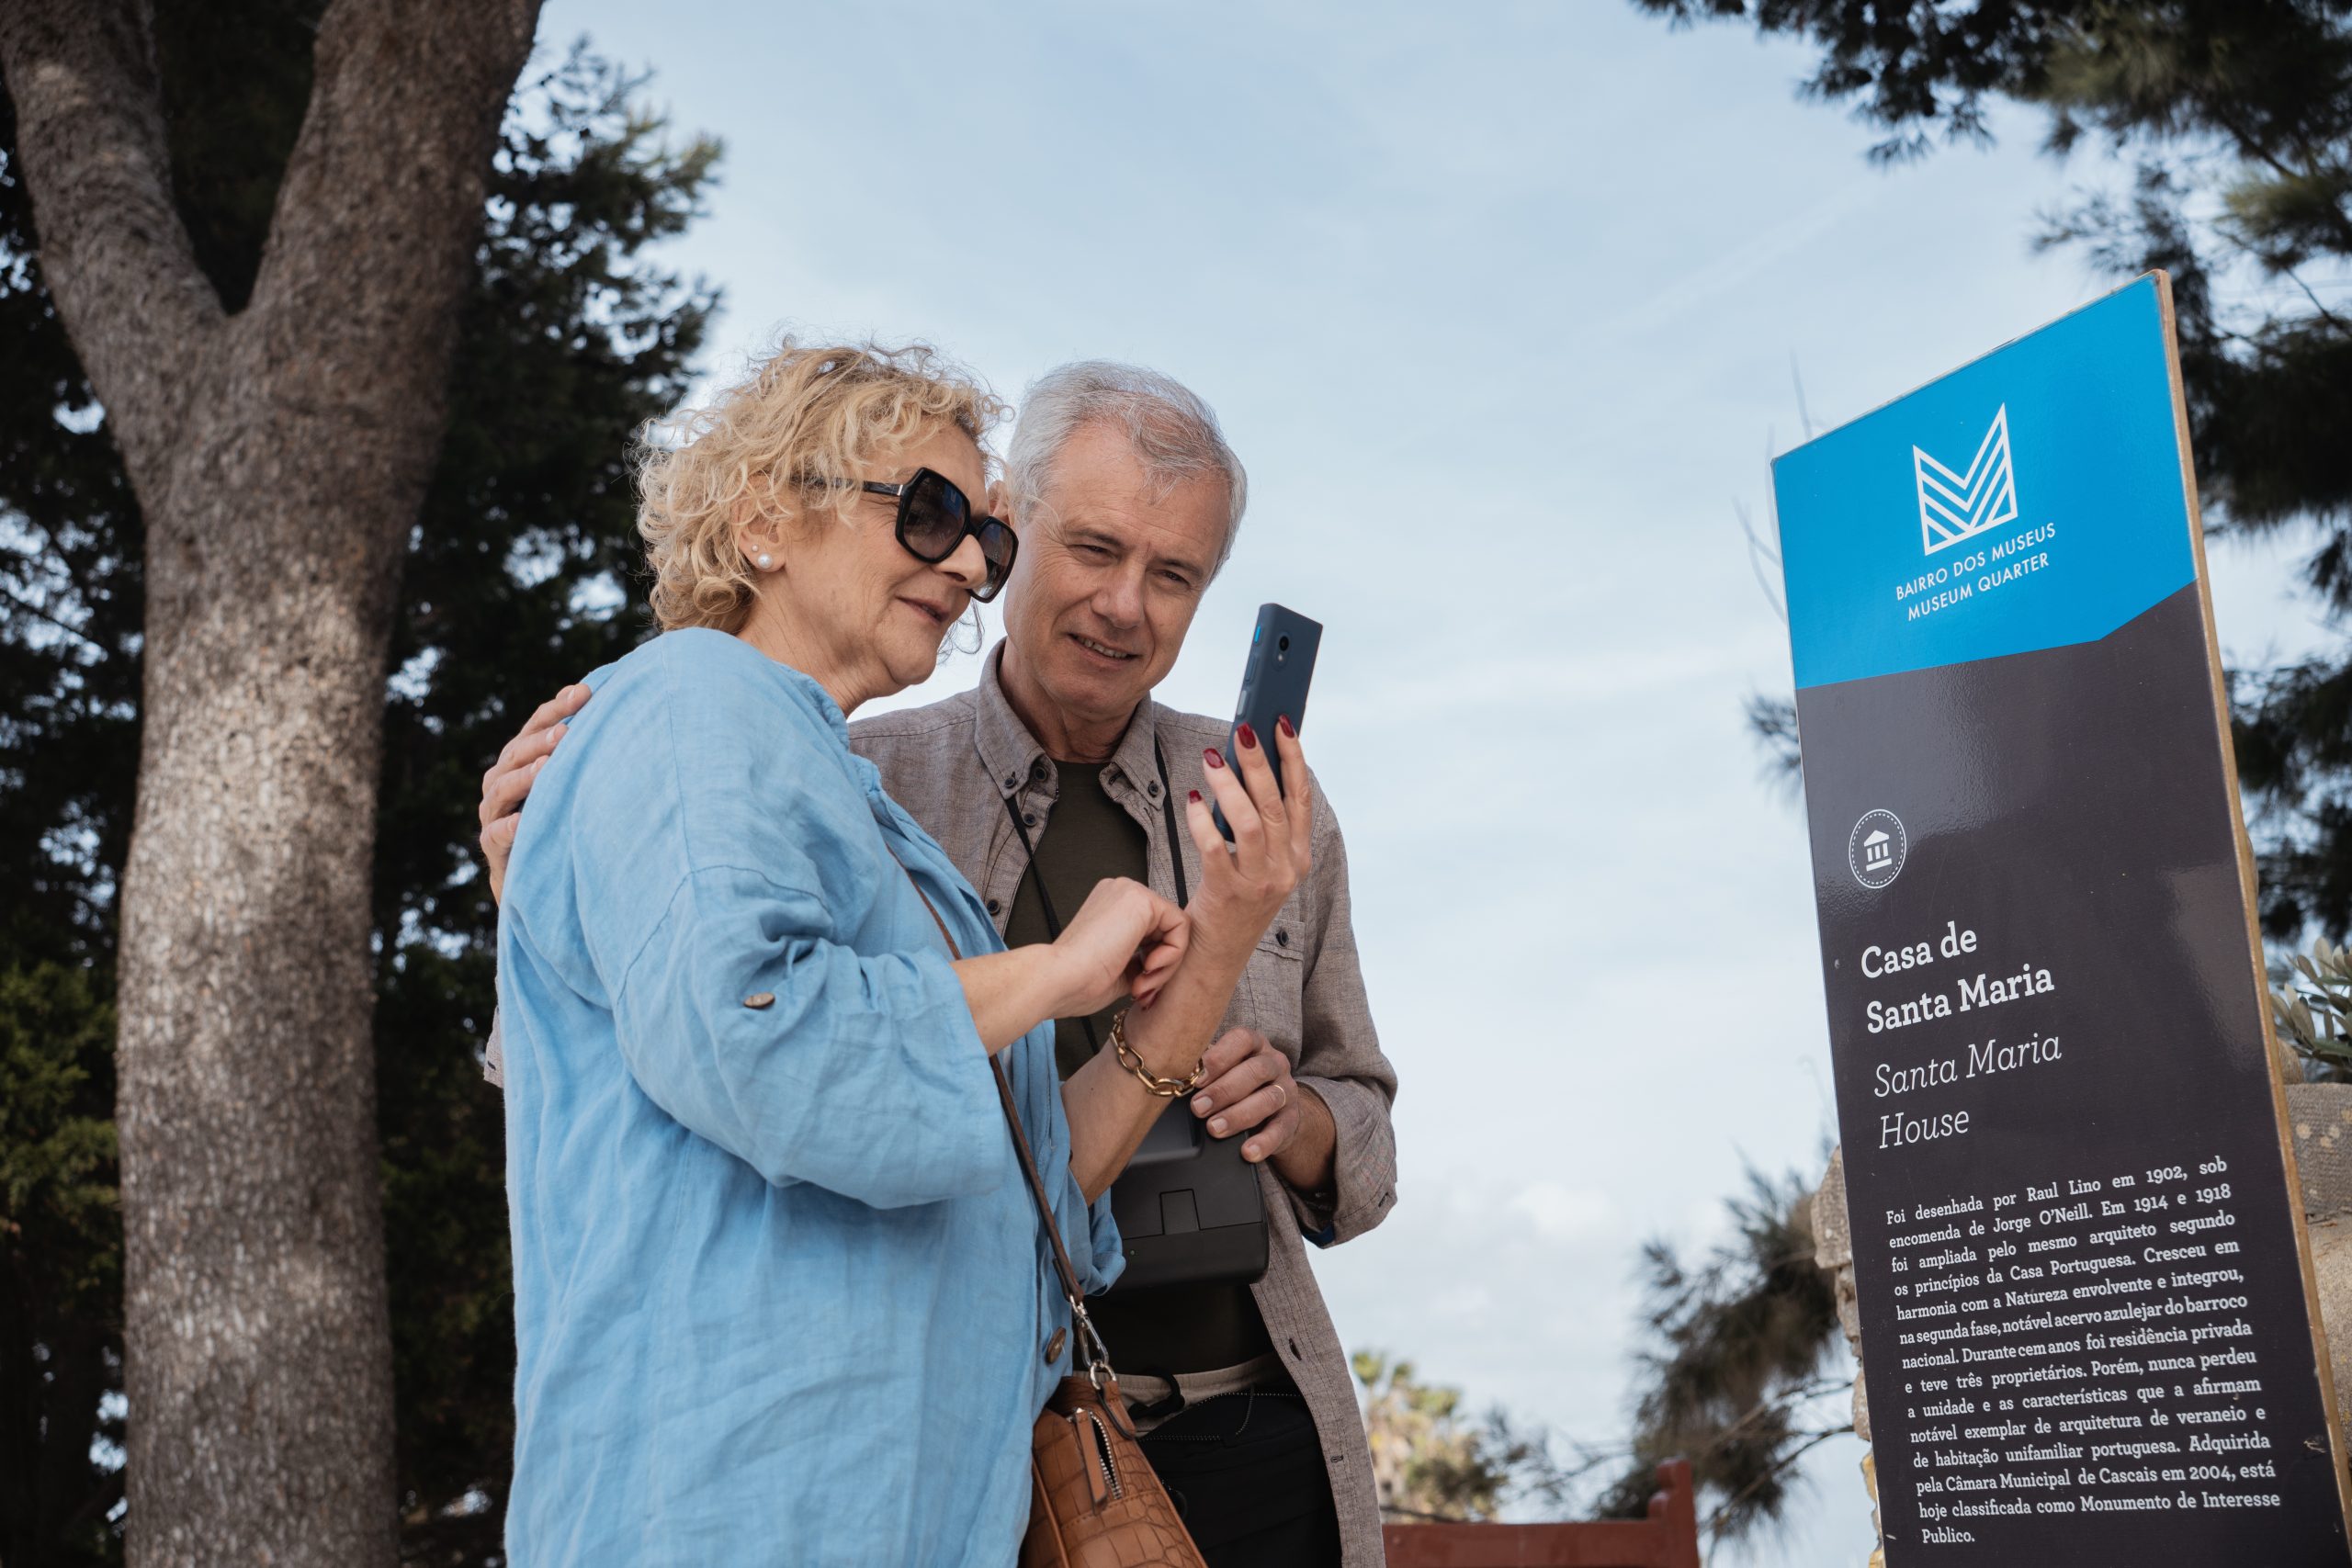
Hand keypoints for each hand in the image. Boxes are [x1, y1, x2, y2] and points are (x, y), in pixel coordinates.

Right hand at [478, 683, 590, 901]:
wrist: (534, 873)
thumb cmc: (557, 815)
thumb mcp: (568, 781)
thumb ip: (580, 750)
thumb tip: (617, 706)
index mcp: (519, 758)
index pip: (536, 726)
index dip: (558, 708)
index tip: (585, 693)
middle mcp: (500, 780)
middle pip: (518, 753)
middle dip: (541, 740)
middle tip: (567, 733)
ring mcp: (492, 813)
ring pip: (502, 789)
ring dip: (524, 777)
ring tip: (546, 768)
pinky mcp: (493, 846)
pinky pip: (497, 835)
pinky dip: (509, 828)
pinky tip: (522, 822)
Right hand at [1051, 877, 1188, 1016]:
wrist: (1060, 980)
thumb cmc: (1079, 982)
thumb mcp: (1119, 970)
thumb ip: (1141, 960)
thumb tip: (1160, 966)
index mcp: (1110, 907)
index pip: (1153, 931)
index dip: (1153, 965)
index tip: (1138, 989)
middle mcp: (1120, 894)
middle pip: (1167, 929)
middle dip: (1161, 967)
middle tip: (1142, 990)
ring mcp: (1129, 892)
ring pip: (1176, 928)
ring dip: (1166, 965)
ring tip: (1142, 984)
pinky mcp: (1141, 899)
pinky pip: (1180, 925)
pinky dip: (1173, 953)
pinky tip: (1149, 968)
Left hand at [1181, 717, 1312, 958]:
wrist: (1215, 955)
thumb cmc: (1232, 898)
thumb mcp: (1260, 861)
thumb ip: (1260, 822)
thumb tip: (1244, 764)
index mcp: (1298, 857)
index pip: (1301, 798)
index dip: (1293, 758)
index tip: (1280, 724)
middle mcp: (1285, 870)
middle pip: (1275, 804)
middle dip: (1259, 763)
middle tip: (1241, 732)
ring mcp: (1259, 884)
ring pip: (1250, 823)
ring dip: (1230, 786)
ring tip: (1211, 761)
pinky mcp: (1228, 895)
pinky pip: (1215, 848)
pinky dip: (1202, 820)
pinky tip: (1192, 801)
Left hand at [1190, 1027, 1311, 1163]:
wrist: (1273, 1111)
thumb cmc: (1238, 1083)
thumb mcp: (1224, 1069)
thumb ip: (1206, 1068)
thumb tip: (1177, 1075)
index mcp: (1255, 1044)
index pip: (1242, 1040)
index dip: (1219, 1057)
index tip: (1197, 1078)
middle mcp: (1274, 1063)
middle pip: (1254, 1071)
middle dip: (1223, 1090)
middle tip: (1198, 1107)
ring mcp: (1286, 1090)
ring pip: (1268, 1099)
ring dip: (1238, 1115)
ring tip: (1214, 1128)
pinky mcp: (1291, 1118)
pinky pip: (1281, 1129)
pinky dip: (1264, 1142)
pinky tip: (1247, 1151)